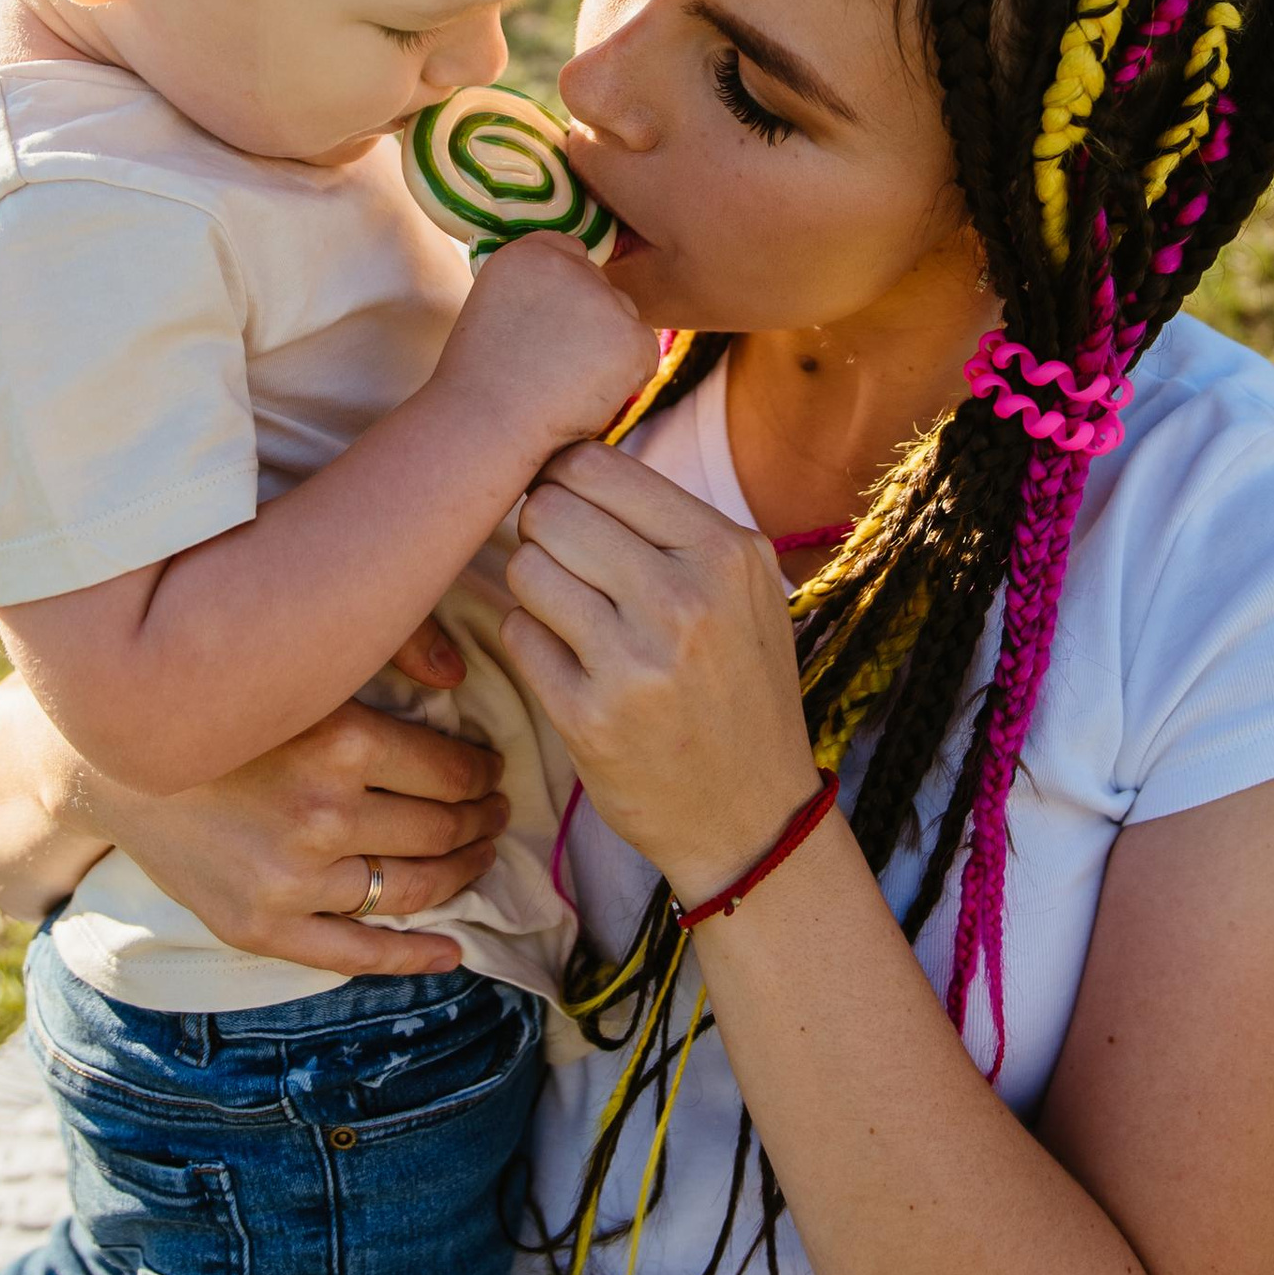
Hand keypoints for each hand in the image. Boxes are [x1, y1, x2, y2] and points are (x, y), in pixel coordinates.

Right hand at [0, 667, 508, 979]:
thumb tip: (462, 675)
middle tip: (494, 812)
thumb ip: (389, 647)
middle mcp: (322, 814)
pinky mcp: (259, 926)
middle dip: (482, 822)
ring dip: (462, 876)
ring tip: (476, 857)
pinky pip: (356, 953)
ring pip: (413, 889)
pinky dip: (414, 956)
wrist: (109, 761)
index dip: (484, 773)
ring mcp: (291, 879)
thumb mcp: (303, 661)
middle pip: (441, 830)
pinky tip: (451, 952)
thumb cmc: (216, 701)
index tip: (490, 769)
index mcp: (342, 741)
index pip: (453, 771)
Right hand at [436, 233, 660, 465]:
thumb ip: (538, 292)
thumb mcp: (494, 313)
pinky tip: (588, 396)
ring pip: (624, 319)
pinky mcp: (631, 336)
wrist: (484, 427)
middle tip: (550, 367)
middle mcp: (568, 265)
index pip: (571, 255)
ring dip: (607, 350)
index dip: (564, 296)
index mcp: (527, 253)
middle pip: (601, 288)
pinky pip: (646, 352)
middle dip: (588, 324)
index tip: (546, 331)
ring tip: (563, 385)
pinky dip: (628, 378)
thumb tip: (582, 304)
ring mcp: (603, 299)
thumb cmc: (483, 386)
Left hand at [500, 440, 818, 903]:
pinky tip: (572, 664)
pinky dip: (534, 642)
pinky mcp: (589, 716)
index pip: (596, 467)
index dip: (564, 479)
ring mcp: (635, 661)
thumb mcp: (743, 590)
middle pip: (550, 511)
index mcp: (726, 553)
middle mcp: (685, 600)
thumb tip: (567, 458)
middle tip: (567, 566)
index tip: (568, 506)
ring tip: (572, 615)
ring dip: (535, 588)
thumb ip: (670, 525)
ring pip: (525, 568)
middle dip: (544, 532)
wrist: (754, 816)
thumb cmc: (739, 687)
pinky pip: (519, 635)